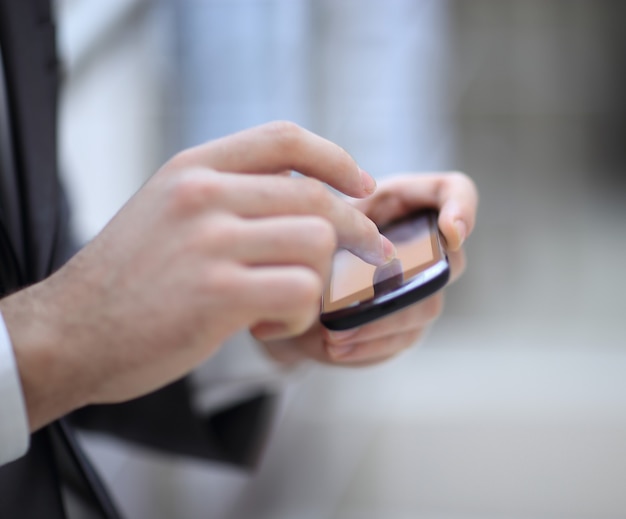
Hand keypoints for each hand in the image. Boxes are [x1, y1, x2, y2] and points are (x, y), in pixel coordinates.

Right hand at [0, 122, 395, 429]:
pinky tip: (268, 327)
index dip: (336, 159)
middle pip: (315, 196)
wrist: (69, 333)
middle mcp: (203, 195)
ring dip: (318, 282)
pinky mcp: (218, 294)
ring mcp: (210, 242)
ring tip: (284, 304)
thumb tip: (307, 198)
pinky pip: (302, 292)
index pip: (285, 138)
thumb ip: (228, 196)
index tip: (363, 186)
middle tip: (369, 256)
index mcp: (193, 168)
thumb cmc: (128, 279)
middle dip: (357, 230)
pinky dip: (300, 317)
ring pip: (317, 243)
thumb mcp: (167, 211)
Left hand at [258, 172, 477, 366]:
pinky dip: (369, 345)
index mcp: (405, 202)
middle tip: (363, 302)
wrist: (296, 279)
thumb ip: (335, 229)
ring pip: (425, 308)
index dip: (463, 208)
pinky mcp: (407, 324)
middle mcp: (424, 244)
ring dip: (380, 324)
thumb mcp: (317, 219)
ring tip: (333, 334)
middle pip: (449, 263)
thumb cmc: (313, 237)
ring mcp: (420, 287)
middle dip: (407, 286)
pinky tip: (337, 348)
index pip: (456, 191)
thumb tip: (346, 264)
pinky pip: (402, 338)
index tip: (451, 233)